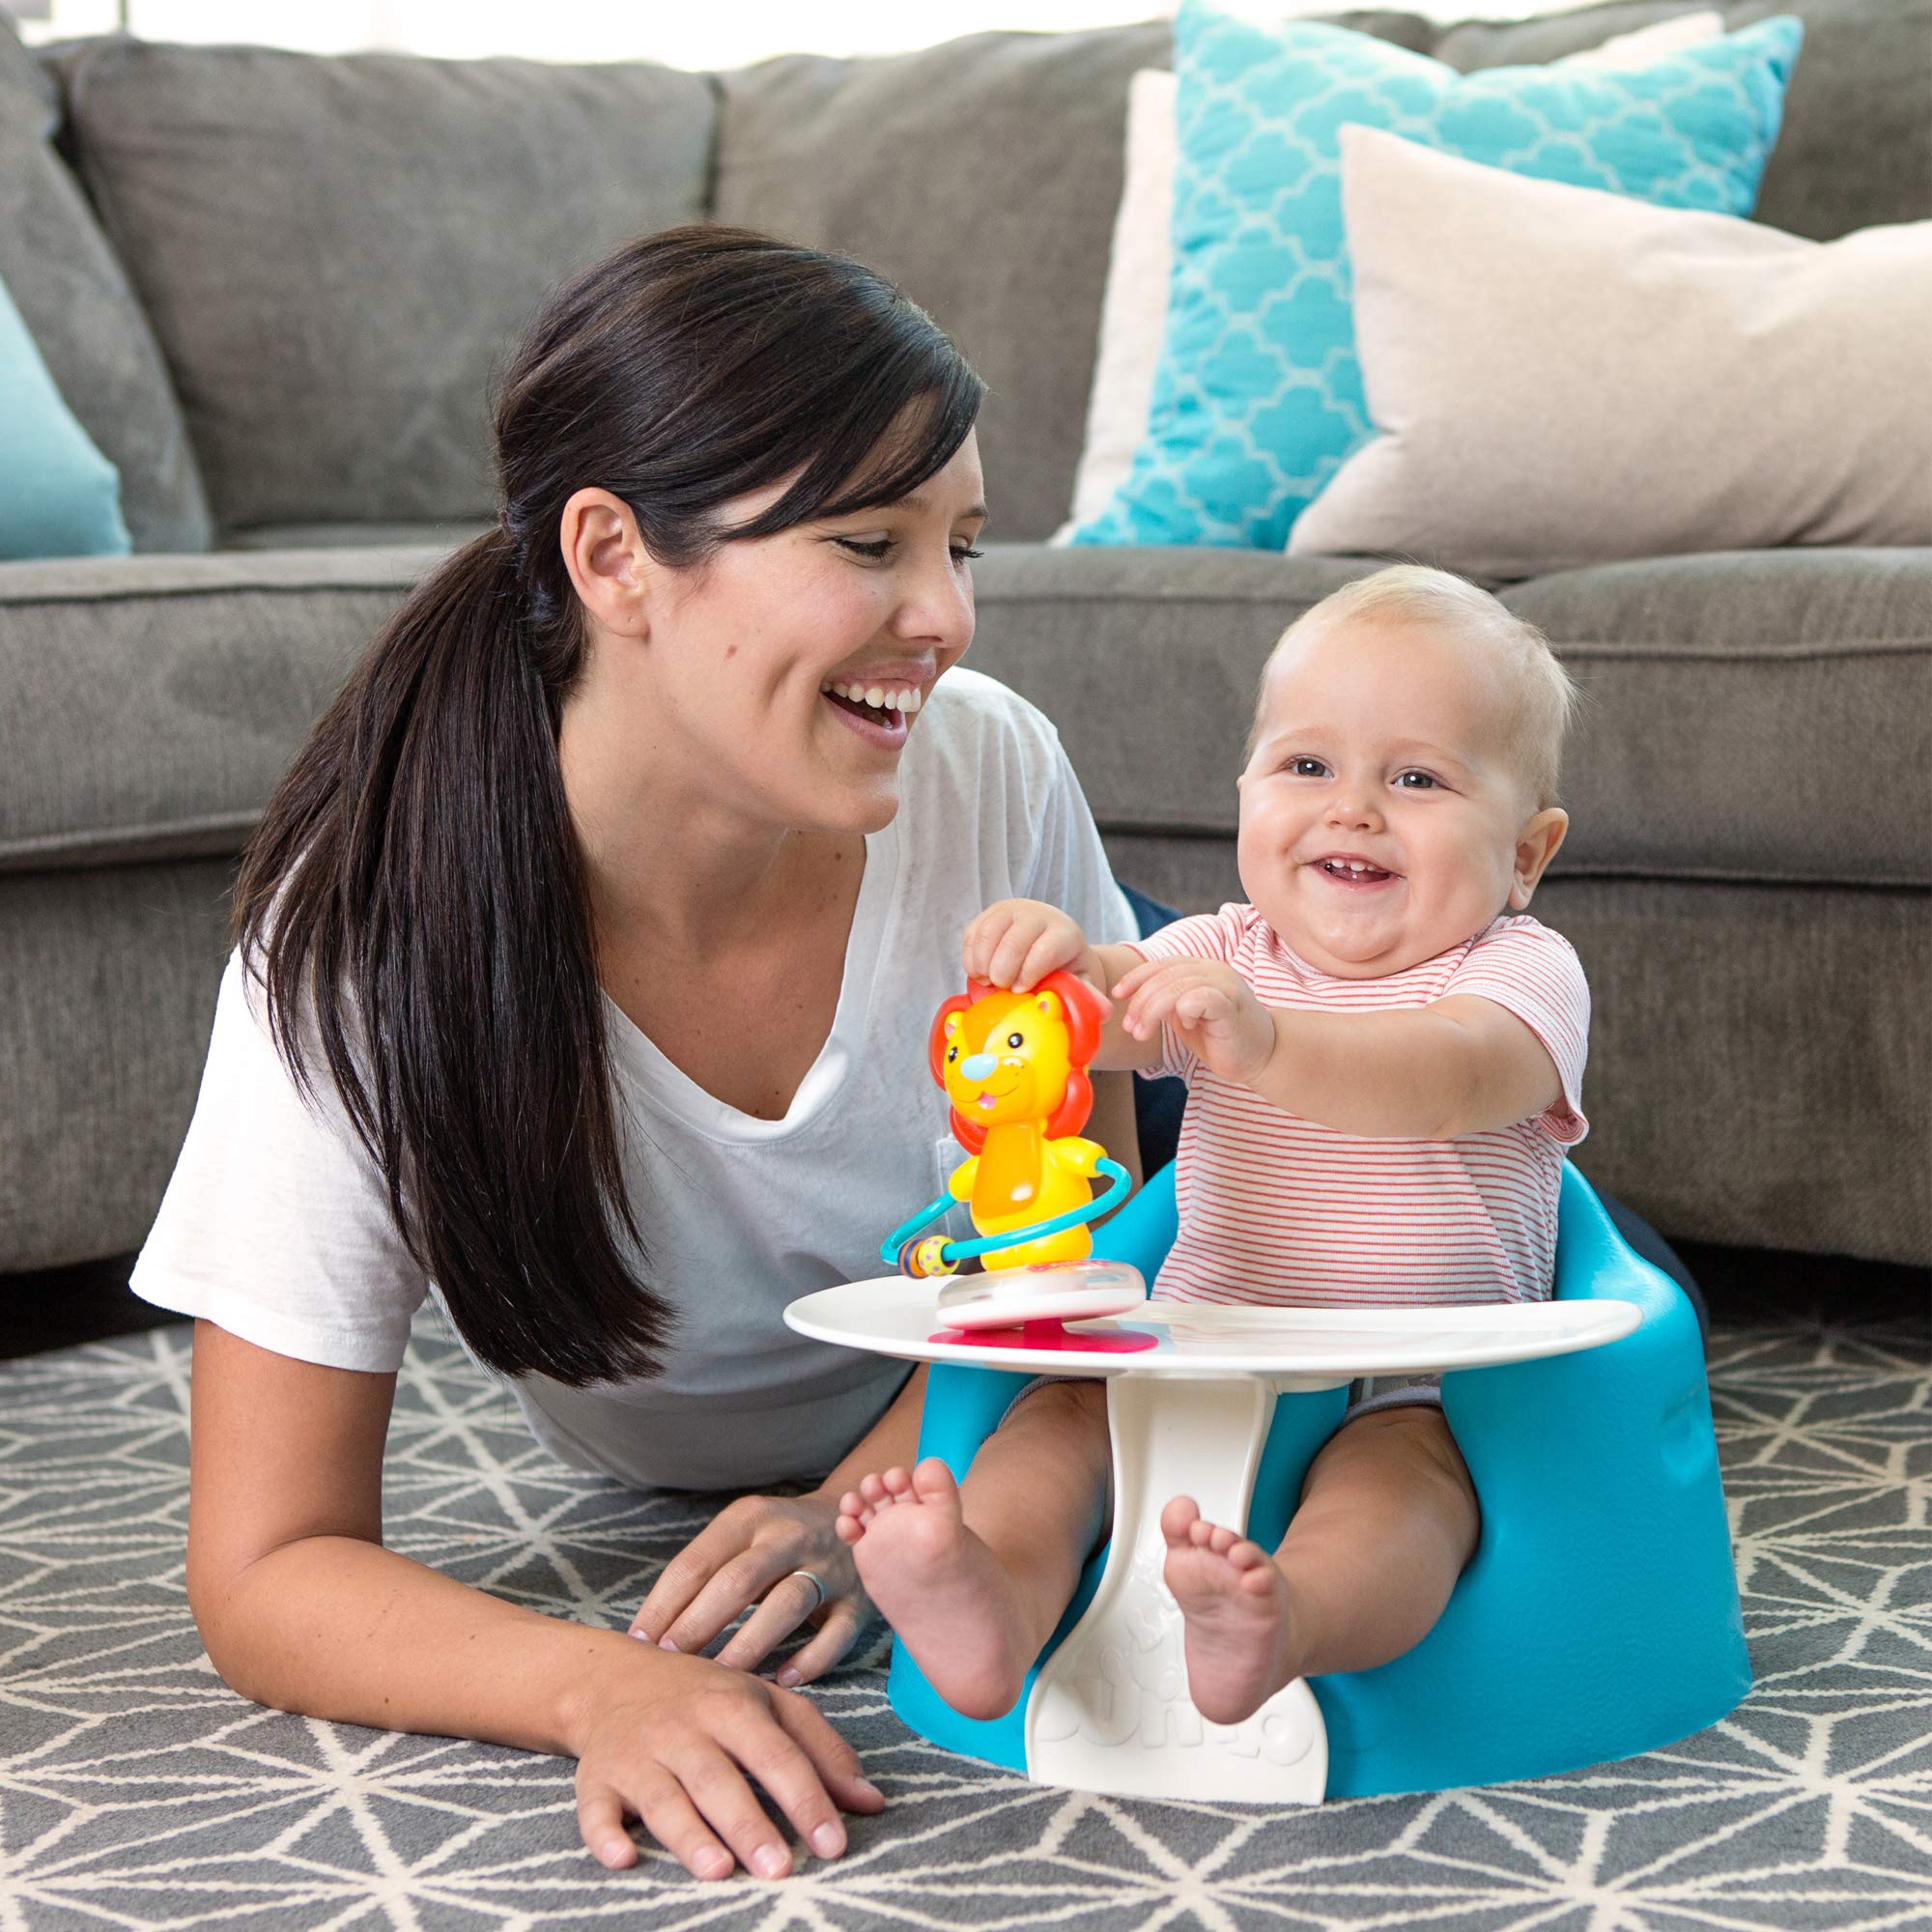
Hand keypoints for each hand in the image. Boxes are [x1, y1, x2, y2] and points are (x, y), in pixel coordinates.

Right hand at [570, 1640, 882, 1879]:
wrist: (614, 1677)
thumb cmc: (707, 1697)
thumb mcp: (768, 1705)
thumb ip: (821, 1751)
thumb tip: (872, 1803)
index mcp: (732, 1705)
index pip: (776, 1753)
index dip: (807, 1798)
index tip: (834, 1844)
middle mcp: (684, 1727)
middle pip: (718, 1778)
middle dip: (749, 1823)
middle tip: (779, 1868)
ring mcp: (637, 1753)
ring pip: (663, 1796)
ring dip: (689, 1834)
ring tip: (719, 1870)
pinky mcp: (597, 1777)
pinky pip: (595, 1808)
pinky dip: (604, 1834)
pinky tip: (624, 1857)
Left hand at [630, 1491, 868, 1686]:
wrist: (858, 1514)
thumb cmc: (777, 1540)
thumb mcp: (742, 1534)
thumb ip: (705, 1573)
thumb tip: (648, 1633)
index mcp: (750, 1518)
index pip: (697, 1562)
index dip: (664, 1604)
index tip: (639, 1642)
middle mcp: (790, 1536)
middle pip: (739, 1581)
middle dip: (699, 1624)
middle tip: (671, 1662)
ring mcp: (829, 1567)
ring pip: (787, 1604)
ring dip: (749, 1644)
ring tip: (719, 1678)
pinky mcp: (858, 1600)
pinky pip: (836, 1634)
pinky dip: (810, 1659)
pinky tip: (781, 1680)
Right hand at [962, 898, 1101, 993]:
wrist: (1051, 945)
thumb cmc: (1064, 969)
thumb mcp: (1079, 983)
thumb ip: (1088, 996)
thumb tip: (1101, 1012)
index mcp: (1064, 933)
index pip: (1044, 950)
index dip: (1029, 974)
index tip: (1021, 992)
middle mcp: (1039, 915)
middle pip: (1014, 942)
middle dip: (1003, 972)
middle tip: (1002, 990)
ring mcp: (1013, 910)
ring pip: (988, 934)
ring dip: (982, 965)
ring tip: (987, 982)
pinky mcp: (991, 913)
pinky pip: (973, 933)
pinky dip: (970, 957)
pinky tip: (977, 973)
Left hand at [1111, 956, 1276, 1086]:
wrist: (1261, 1057)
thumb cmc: (1221, 1038)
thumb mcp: (1185, 1016)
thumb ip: (1166, 1003)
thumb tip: (1131, 1001)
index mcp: (1201, 969)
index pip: (1162, 964)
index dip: (1136, 977)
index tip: (1117, 994)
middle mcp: (1214, 971)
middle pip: (1165, 975)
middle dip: (1140, 1001)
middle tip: (1130, 1027)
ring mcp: (1226, 985)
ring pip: (1177, 987)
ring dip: (1152, 1011)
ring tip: (1142, 1033)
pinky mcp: (1233, 1005)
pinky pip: (1201, 998)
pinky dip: (1184, 1011)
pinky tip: (1184, 1027)